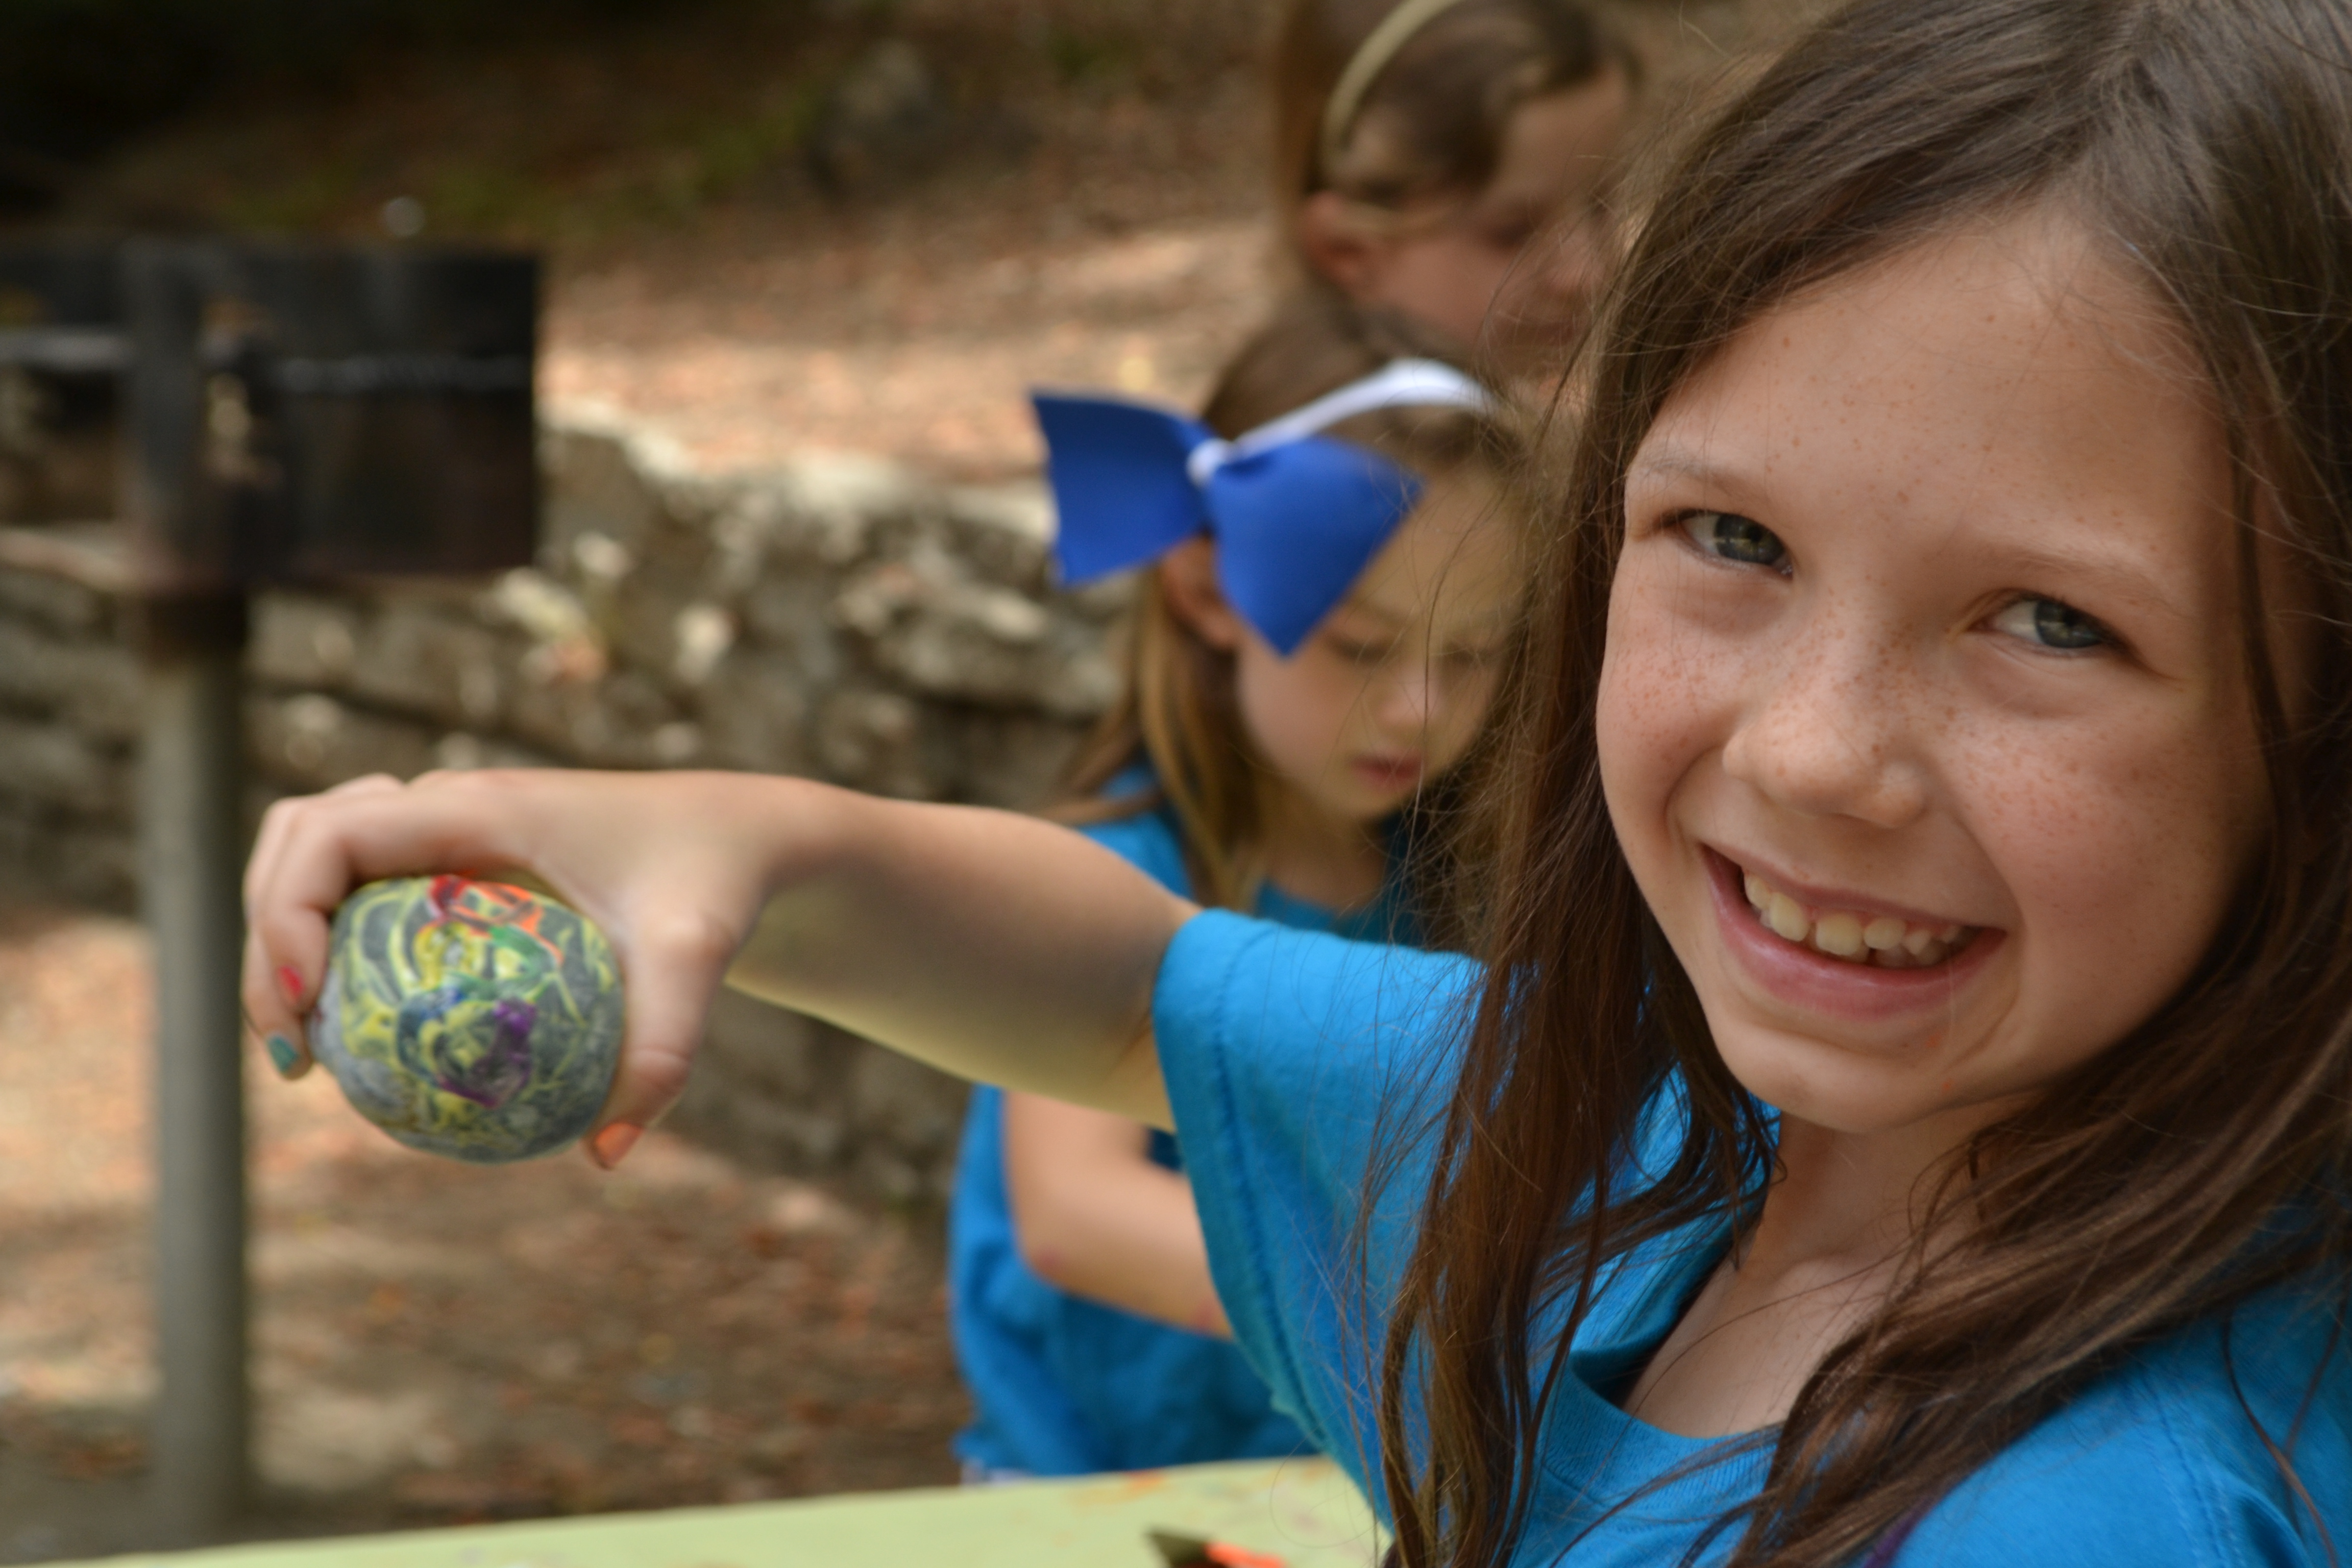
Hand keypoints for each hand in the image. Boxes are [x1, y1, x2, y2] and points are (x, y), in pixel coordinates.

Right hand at [241, 768, 784, 1166]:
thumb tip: (605, 1156)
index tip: (312, 1006)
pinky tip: (364, 1040)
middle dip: (265, 939)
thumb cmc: (716, 886)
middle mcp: (450, 805)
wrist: (742, 841)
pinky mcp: (456, 860)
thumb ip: (662, 1055)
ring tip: (309, 1053)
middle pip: (296, 841)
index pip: (332, 832)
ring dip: (284, 938)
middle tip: (297, 1054)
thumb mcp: (698, 961)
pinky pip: (364, 891)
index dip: (286, 910)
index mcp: (484, 807)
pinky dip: (335, 946)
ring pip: (317, 858)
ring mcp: (447, 827)